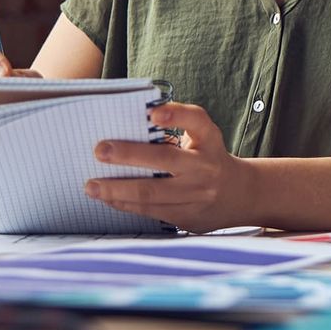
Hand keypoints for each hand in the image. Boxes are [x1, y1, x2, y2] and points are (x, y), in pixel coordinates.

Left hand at [86, 103, 253, 233]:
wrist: (239, 195)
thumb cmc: (208, 159)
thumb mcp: (202, 141)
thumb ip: (175, 135)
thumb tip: (124, 133)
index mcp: (209, 140)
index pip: (197, 121)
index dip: (176, 115)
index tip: (152, 113)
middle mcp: (206, 166)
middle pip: (165, 160)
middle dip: (129, 155)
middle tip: (100, 150)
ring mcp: (197, 194)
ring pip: (152, 192)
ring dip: (117, 188)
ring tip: (91, 185)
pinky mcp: (186, 216)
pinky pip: (149, 210)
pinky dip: (124, 203)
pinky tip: (108, 197)